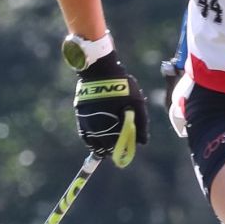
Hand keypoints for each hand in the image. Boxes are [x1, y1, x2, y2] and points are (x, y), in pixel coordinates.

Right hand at [73, 52, 148, 167]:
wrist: (100, 70)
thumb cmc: (122, 86)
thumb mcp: (137, 103)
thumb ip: (141, 123)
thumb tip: (143, 142)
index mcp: (111, 125)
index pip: (116, 147)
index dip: (122, 151)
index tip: (126, 153)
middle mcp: (96, 127)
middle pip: (103, 147)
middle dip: (111, 149)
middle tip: (117, 149)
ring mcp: (86, 121)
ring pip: (92, 143)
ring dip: (100, 146)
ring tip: (107, 147)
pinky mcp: (80, 115)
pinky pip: (84, 134)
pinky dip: (91, 139)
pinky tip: (97, 139)